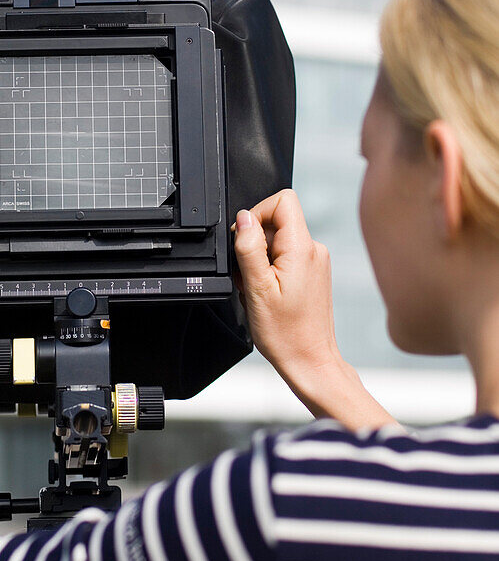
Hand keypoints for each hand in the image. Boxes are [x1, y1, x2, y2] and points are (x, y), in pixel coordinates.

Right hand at [233, 189, 397, 428]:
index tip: (247, 241)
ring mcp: (315, 261)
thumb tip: (244, 217)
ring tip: (257, 289)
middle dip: (255, 242)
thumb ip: (249, 247)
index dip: (258, 213)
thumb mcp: (256, 288)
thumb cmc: (286, 334)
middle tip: (249, 275)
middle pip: (277, 220)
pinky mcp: (313, 272)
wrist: (310, 361)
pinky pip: (286, 256)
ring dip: (261, 259)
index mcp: (303, 248)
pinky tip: (266, 293)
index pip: (283, 200)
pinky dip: (270, 270)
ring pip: (278, 240)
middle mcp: (315, 250)